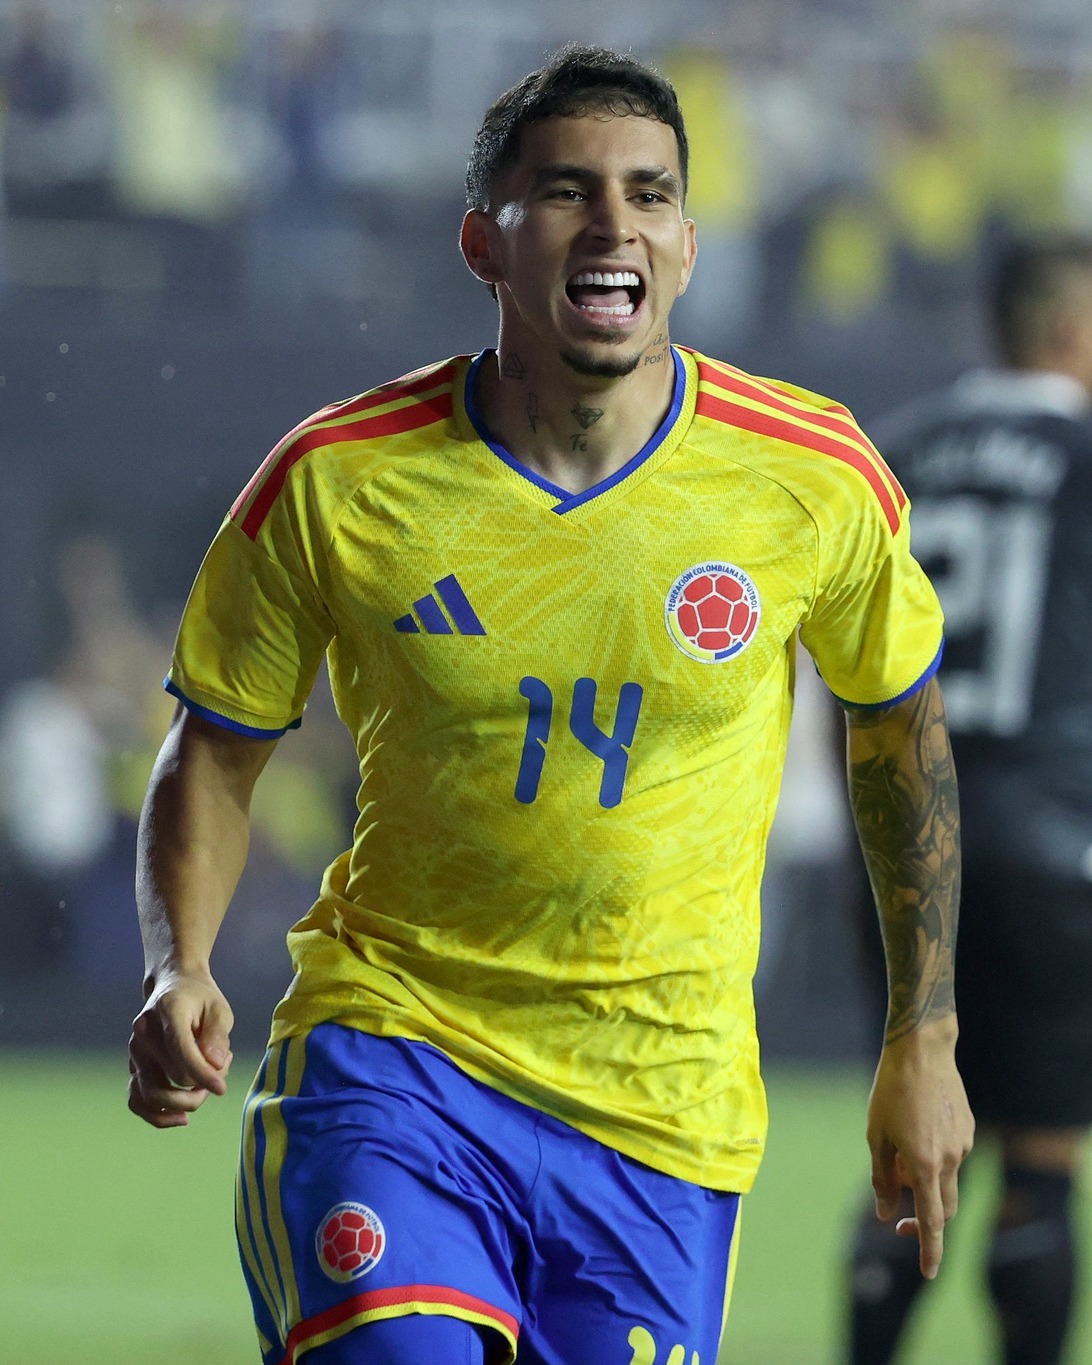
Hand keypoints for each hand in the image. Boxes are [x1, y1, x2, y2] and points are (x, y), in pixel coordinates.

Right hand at [128, 967, 233, 1128]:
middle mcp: (144, 1033)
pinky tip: (181, 1117)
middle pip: (171, 1077)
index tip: (222, 1088)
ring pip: (151, 1095)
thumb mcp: (219, 1009)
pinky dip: (156, 1114)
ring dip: (182, 1104)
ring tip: (204, 1093)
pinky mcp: (132, 1066)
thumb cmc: (200, 998)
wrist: (173, 984)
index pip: (182, 1051)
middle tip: (221, 1076)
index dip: (203, 1075)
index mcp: (167, 1011)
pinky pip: (137, 1100)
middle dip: (201, 1086)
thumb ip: (218, 1036)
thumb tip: (215, 1066)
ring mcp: (134, 1051)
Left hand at [866, 1018, 974, 1278]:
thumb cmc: (891, 1091)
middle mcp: (951, 1159)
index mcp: (925, 1164)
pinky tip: (915, 1128)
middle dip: (924, 1218)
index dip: (929, 1250)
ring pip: (947, 1179)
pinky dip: (934, 1158)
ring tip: (897, 1150)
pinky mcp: (969, 1129)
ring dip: (925, 1181)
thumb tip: (886, 1214)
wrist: (922, 1050)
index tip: (928, 1274)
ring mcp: (964, 1143)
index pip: (932, 1221)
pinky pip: (952, 1155)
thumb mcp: (875, 1135)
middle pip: (944, 1207)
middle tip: (898, 1215)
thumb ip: (882, 1179)